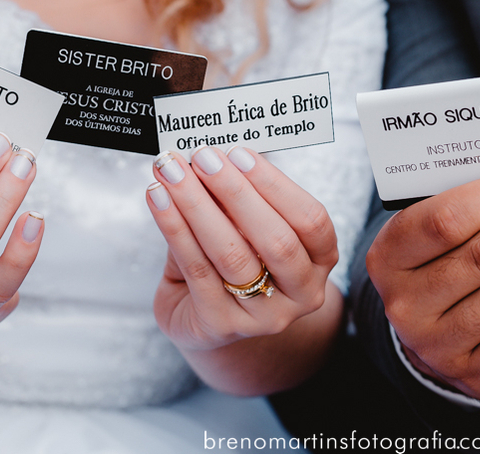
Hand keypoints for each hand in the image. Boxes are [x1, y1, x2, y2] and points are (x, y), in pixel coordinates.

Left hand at [146, 147, 337, 351]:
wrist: (205, 319)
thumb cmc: (235, 261)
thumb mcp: (249, 229)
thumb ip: (237, 200)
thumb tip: (213, 159)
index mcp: (320, 260)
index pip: (311, 219)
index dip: (276, 184)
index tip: (240, 153)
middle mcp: (302, 292)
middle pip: (276, 240)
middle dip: (236, 192)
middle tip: (204, 158)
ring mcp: (263, 315)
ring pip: (232, 254)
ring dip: (198, 205)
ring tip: (172, 172)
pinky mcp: (221, 324)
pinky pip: (197, 268)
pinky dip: (174, 227)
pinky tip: (159, 198)